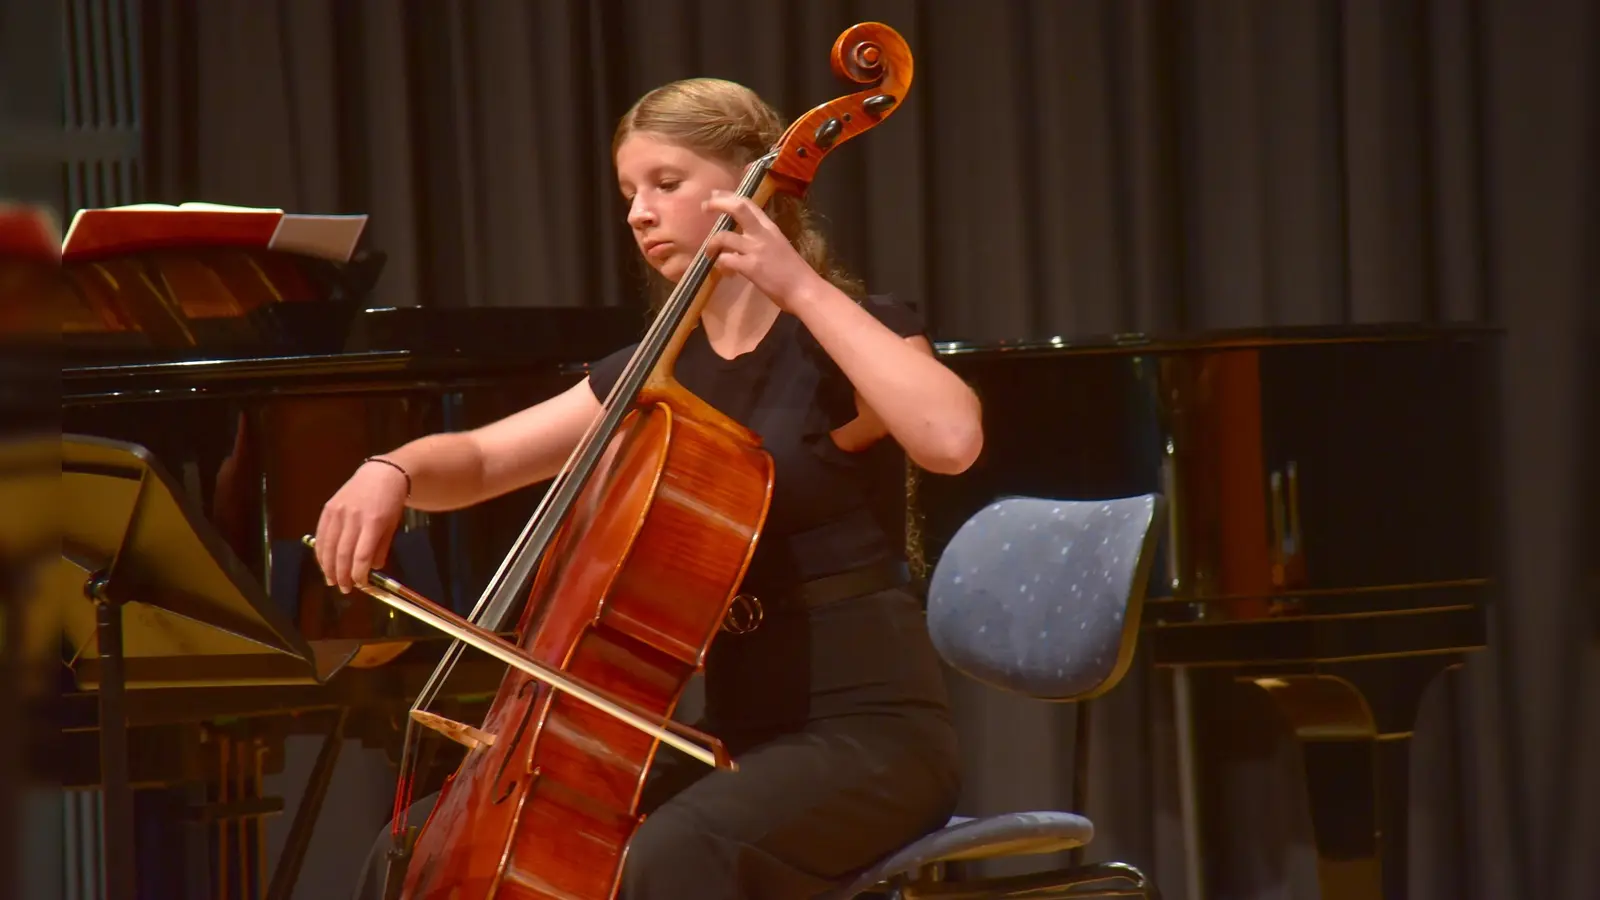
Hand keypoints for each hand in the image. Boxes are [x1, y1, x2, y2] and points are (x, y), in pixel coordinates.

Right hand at [314, 459, 408, 592]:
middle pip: (342, 554)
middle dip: (342, 575)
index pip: (361, 556)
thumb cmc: (390, 502)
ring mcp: (338, 511)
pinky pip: (321, 534)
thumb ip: (382, 548)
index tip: (361, 585)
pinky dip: (320, 551)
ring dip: (328, 567)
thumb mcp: (393, 525)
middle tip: (344, 589)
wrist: (381, 473)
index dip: (359, 574)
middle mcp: (353, 517)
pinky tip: (323, 563)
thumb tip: (372, 569)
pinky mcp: (328, 508)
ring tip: (331, 580)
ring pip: (328, 546)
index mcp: (373, 522)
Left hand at [702, 191, 823, 307]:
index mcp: (770, 228)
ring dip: (712, 244)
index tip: (714, 194)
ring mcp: (756, 250)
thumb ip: (764, 240)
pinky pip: (726, 259)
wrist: (805, 290)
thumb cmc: (795, 272)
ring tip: (709, 253)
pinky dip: (720, 265)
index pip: (748, 203)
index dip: (728, 196)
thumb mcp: (780, 247)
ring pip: (724, 236)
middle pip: (737, 208)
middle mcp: (762, 234)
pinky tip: (725, 272)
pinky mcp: (751, 267)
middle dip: (717, 203)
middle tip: (704, 207)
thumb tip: (746, 239)